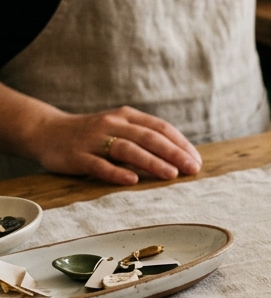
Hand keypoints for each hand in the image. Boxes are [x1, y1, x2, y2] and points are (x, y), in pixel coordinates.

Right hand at [22, 106, 201, 184]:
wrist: (46, 131)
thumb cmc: (92, 133)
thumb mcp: (119, 126)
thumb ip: (144, 136)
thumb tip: (179, 155)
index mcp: (127, 116)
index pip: (160, 128)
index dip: (180, 143)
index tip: (196, 160)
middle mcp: (113, 124)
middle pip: (148, 138)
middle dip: (173, 153)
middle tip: (192, 169)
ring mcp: (94, 140)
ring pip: (127, 150)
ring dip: (151, 162)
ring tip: (170, 174)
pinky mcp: (77, 156)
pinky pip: (99, 165)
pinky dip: (116, 172)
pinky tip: (132, 181)